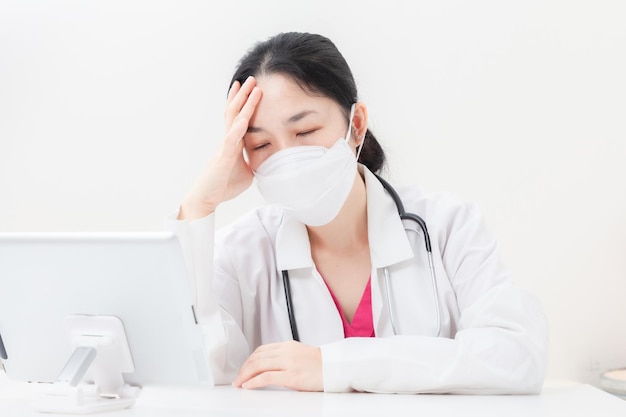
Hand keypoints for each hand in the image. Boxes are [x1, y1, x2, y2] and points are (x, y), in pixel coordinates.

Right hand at [179, 76, 261, 219]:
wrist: (207, 198)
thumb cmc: (224, 185)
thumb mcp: (246, 172)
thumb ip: (254, 162)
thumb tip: (267, 161)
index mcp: (233, 142)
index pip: (239, 117)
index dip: (245, 102)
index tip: (252, 87)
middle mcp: (228, 140)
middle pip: (235, 111)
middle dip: (244, 94)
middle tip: (252, 78)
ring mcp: (224, 147)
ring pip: (233, 120)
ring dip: (243, 103)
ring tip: (249, 88)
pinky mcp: (223, 157)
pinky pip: (231, 140)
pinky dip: (238, 129)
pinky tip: (244, 118)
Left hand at [232, 341, 322, 391]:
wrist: (335, 368)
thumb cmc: (320, 365)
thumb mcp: (299, 355)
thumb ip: (285, 357)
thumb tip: (270, 367)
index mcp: (288, 346)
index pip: (261, 350)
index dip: (249, 360)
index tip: (244, 368)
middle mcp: (286, 352)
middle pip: (257, 358)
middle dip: (244, 369)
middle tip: (238, 378)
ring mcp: (288, 363)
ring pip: (258, 366)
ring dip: (245, 375)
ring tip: (240, 383)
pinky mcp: (291, 376)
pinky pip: (266, 377)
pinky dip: (254, 382)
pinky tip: (249, 385)